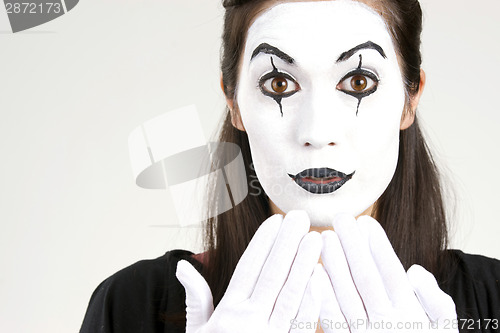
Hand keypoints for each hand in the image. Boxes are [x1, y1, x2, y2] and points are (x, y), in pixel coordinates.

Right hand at [176, 210, 322, 332]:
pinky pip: (301, 324)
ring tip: (316, 239)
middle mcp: (250, 322)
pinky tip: (321, 280)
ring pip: (291, 295)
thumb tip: (184, 265)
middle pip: (272, 275)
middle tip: (301, 217)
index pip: (248, 269)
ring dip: (305, 265)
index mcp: (228, 313)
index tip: (274, 221)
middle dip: (287, 244)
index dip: (262, 243)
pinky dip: (312, 302)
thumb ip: (196, 299)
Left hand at [319, 214, 457, 331]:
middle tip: (340, 218)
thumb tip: (413, 271)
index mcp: (410, 314)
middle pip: (366, 277)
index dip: (378, 246)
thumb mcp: (444, 327)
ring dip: (335, 264)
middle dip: (352, 246)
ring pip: (347, 294)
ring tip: (324, 236)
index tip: (366, 222)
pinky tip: (314, 273)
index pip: (391, 272)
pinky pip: (333, 321)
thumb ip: (435, 300)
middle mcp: (387, 324)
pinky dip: (323, 297)